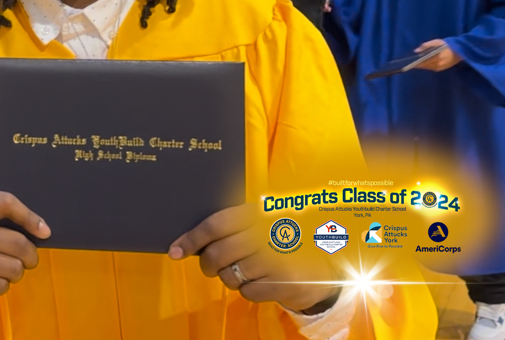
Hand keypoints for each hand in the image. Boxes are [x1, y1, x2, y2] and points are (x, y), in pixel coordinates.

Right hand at [0, 191, 50, 309]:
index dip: (29, 216)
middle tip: (27, 258)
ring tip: (5, 269)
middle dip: (30, 255)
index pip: (5, 202)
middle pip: (18, 243)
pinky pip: (2, 285)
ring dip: (16, 272)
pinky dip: (3, 285)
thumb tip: (42, 231)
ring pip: (14, 267)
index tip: (44, 231)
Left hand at [168, 205, 339, 312]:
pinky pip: (247, 292)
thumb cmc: (286, 237)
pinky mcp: (285, 283)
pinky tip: (262, 280)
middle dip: (207, 264)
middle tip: (210, 266)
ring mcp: (277, 259)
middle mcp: (267, 233)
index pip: (214, 225)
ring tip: (245, 270)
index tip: (174, 251)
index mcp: (259, 213)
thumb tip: (192, 242)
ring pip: (229, 276)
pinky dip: (248, 290)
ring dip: (230, 277)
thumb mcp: (264, 220)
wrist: (330, 260)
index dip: (190, 240)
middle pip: (217, 254)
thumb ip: (233, 226)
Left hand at [414, 39, 462, 71]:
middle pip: (426, 65)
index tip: (410, 62)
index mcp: (438, 56)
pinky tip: (423, 64)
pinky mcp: (443, 68)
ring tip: (416, 64)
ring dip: (423, 66)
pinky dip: (428, 66)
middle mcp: (440, 63)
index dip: (417, 62)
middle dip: (419, 64)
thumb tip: (416, 51)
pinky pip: (433, 68)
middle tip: (411, 63)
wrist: (461, 50)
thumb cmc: (447, 44)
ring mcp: (442, 66)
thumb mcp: (437, 42)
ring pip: (429, 67)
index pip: (425, 61)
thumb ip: (426, 45)